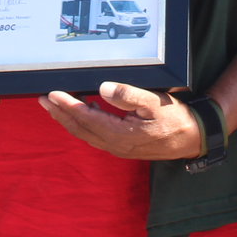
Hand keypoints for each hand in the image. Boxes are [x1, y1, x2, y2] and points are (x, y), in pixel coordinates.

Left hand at [37, 83, 202, 159]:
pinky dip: (82, 124)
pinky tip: (81, 112)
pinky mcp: (122, 146)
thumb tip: (103, 89)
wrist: (193, 138)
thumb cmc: (175, 119)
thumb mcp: (154, 102)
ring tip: (54, 106)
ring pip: (85, 134)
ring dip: (68, 120)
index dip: (68, 106)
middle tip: (43, 99)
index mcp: (121, 135)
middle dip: (60, 114)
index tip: (52, 94)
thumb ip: (128, 95)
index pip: (86, 119)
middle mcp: (115, 145)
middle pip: (80, 129)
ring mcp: (118, 148)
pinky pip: (95, 135)